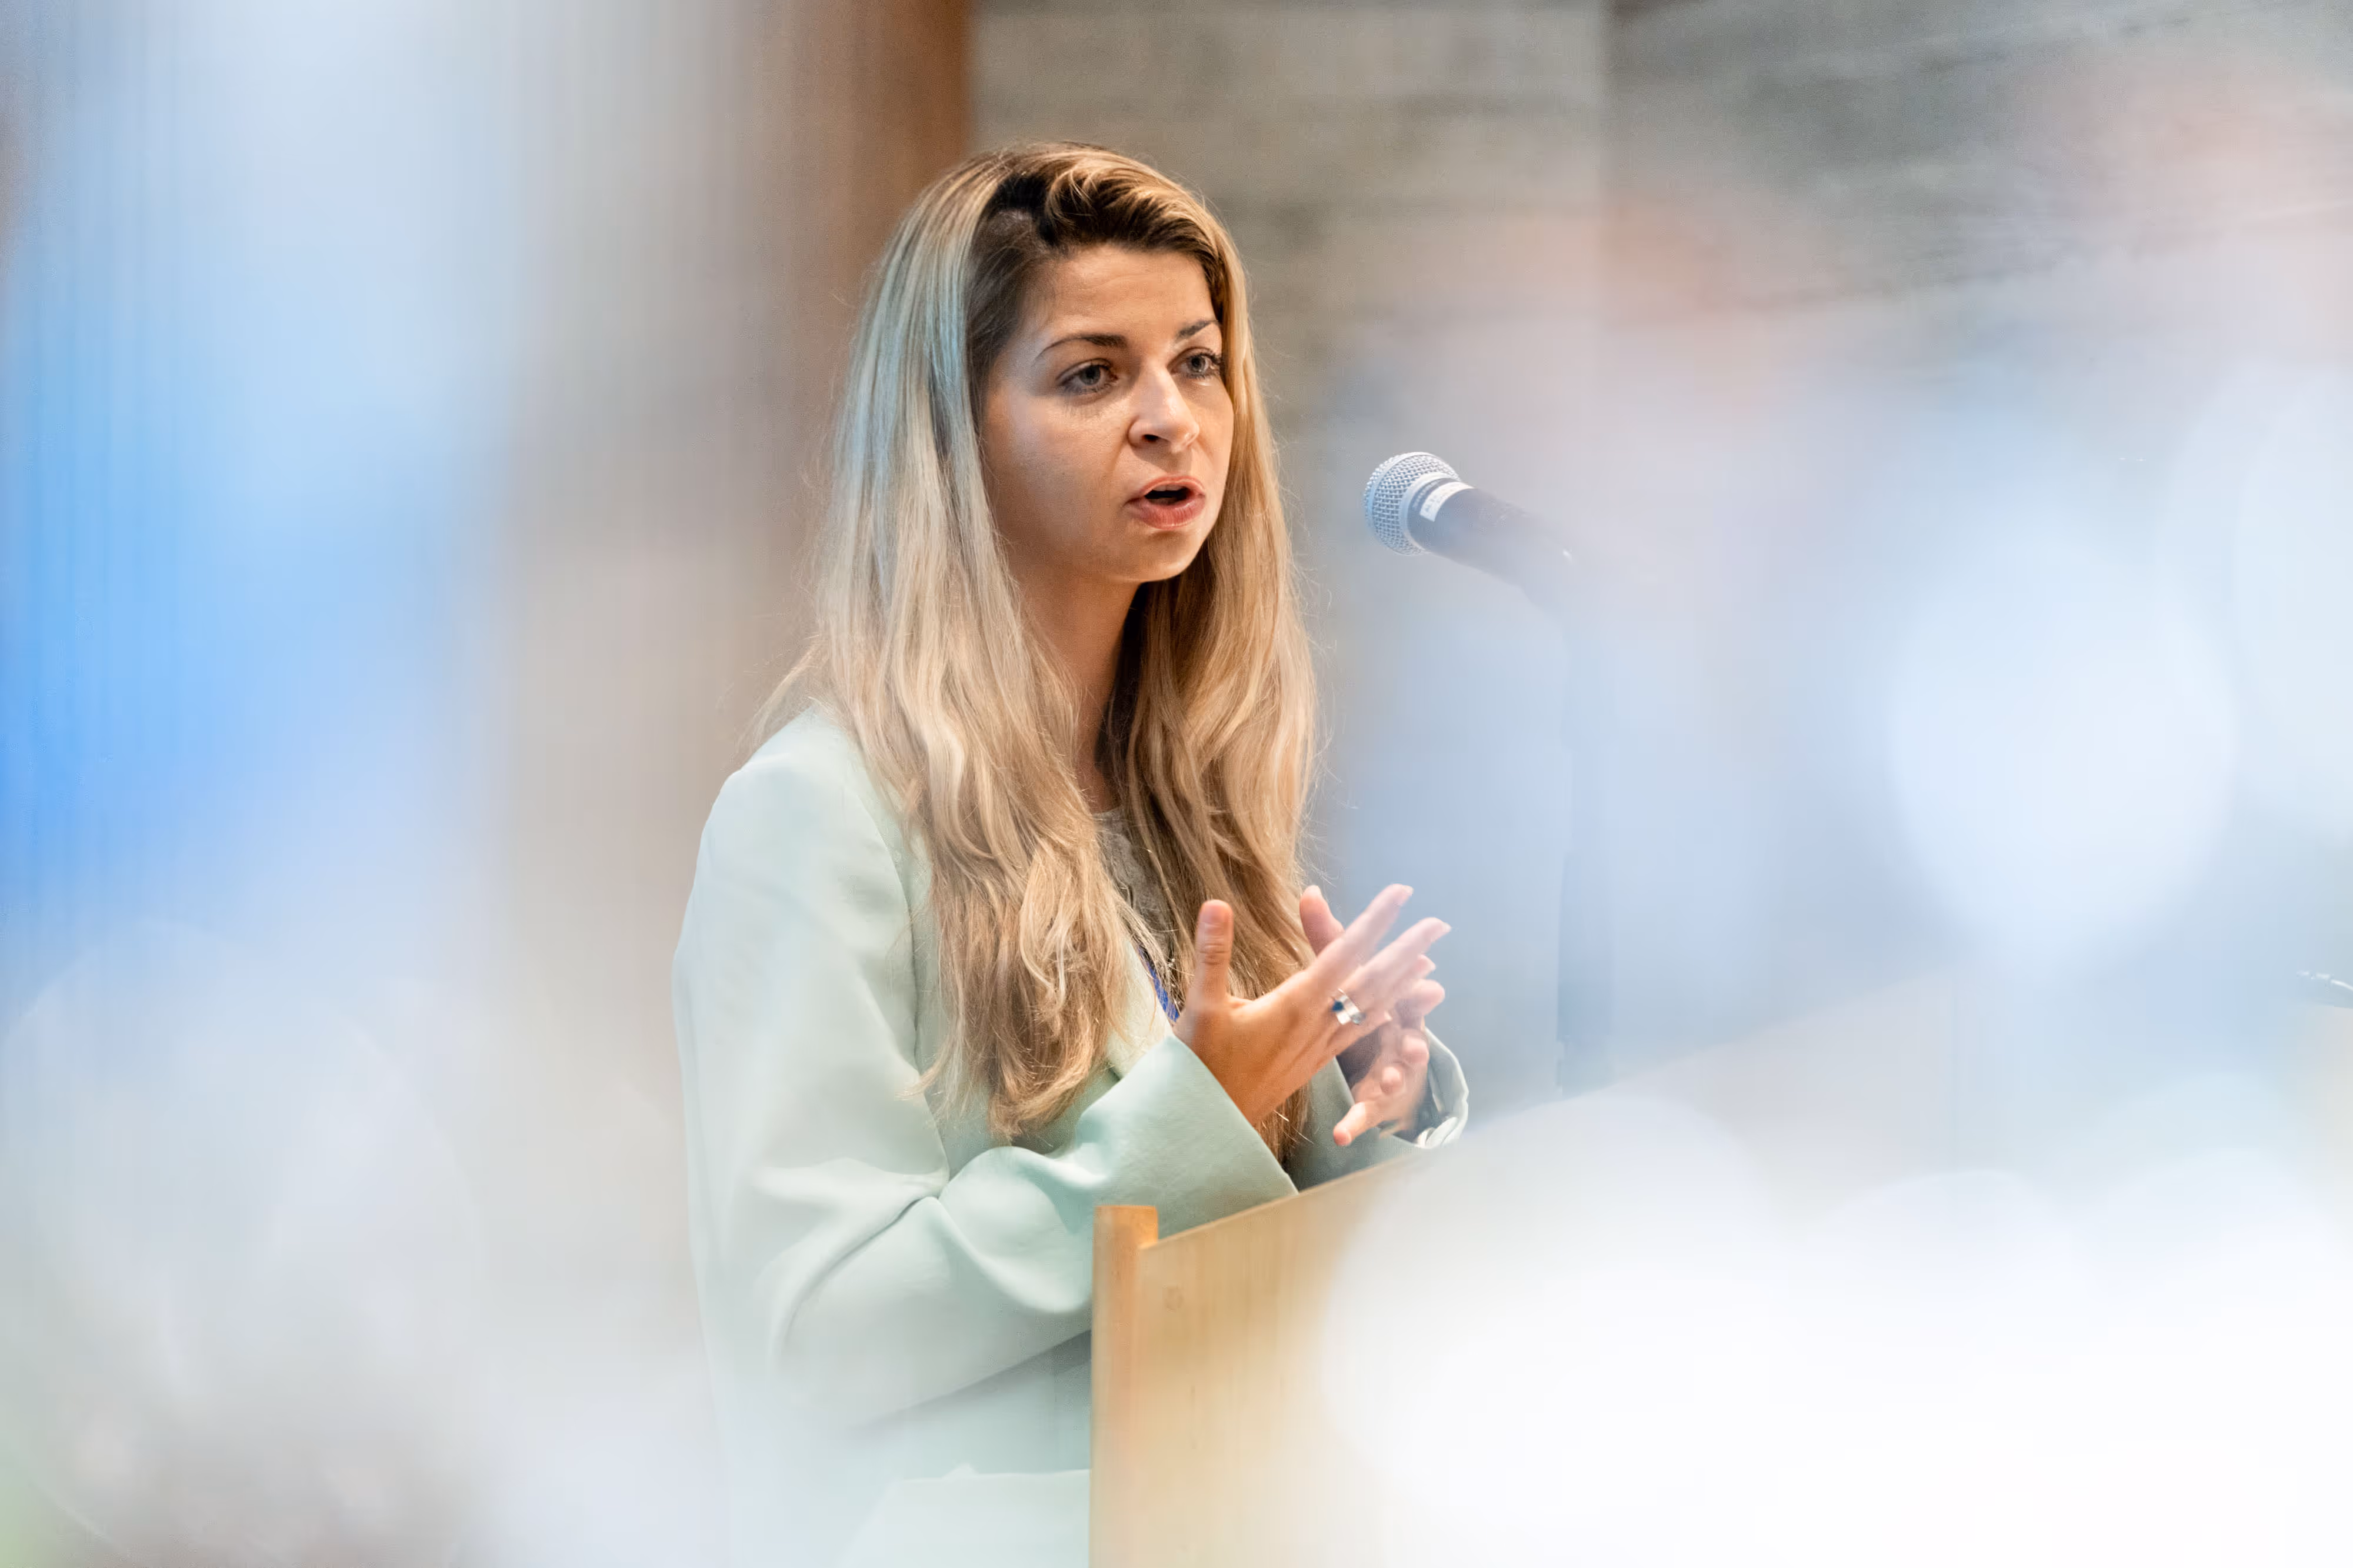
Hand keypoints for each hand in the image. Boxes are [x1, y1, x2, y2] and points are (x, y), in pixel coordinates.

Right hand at [1174, 886, 1448, 1129]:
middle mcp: (1317, 1026)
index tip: (1401, 893)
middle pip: (1372, 982)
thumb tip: (1217, 903)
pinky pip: (1356, 1035)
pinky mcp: (1312, 1063)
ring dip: (1401, 984)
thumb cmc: (1201, 1067)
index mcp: (1295, 1006)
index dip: (1374, 922)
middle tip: (1440, 924)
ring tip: (1429, 962)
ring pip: (1371, 1010)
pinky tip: (1390, 1012)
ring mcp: (1318, 1047)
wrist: (1209, 1126)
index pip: (1344, 954)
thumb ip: (1213, 953)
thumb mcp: (1200, 1007)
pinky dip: (1378, 1017)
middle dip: (1406, 950)